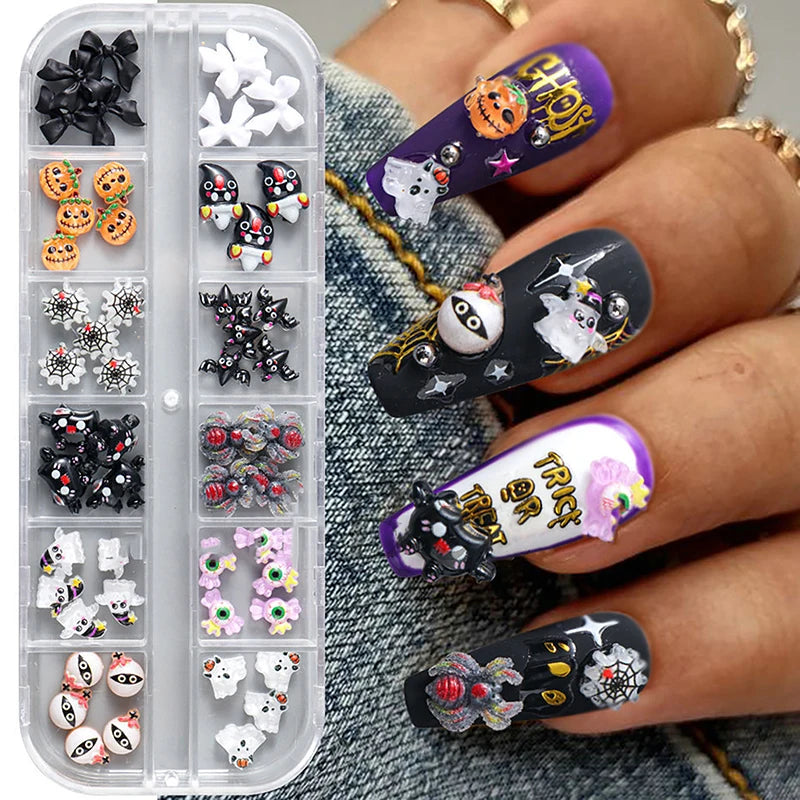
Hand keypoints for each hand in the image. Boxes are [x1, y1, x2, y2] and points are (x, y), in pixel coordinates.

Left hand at [352, 0, 799, 730]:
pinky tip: (559, 663)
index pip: (662, 60)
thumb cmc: (279, 461)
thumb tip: (354, 132)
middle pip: (744, 208)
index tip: (491, 124)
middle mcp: (675, 311)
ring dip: (668, 453)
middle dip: (629, 263)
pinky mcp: (764, 586)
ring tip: (509, 519)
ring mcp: (739, 448)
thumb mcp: (287, 304)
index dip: (613, 56)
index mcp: (569, 206)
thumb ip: (331, 189)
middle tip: (482, 348)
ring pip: (795, 398)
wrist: (308, 648)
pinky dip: (698, 632)